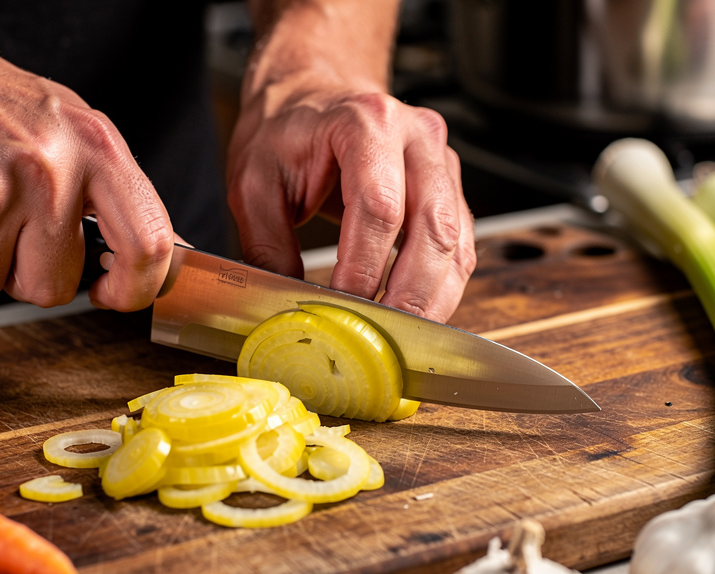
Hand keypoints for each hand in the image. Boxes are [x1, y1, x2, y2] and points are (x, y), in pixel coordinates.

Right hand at [0, 0, 172, 310]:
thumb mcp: (71, 127)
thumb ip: (114, 193)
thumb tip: (160, 255)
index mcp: (95, 148)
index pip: (146, 243)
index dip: (135, 287)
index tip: (112, 293)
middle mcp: (49, 171)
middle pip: (53, 287)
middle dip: (27, 274)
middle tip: (7, 226)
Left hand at [226, 0, 475, 323]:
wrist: (315, 95)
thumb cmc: (286, 134)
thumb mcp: (254, 182)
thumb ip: (267, 245)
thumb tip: (286, 310)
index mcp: (366, 123)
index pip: (379, 206)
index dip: (365, 266)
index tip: (345, 307)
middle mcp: (417, 139)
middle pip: (433, 228)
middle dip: (411, 295)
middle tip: (386, 338)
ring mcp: (442, 164)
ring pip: (456, 243)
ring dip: (434, 299)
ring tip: (403, 338)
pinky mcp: (451, 192)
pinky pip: (460, 248)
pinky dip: (442, 289)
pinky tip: (417, 315)